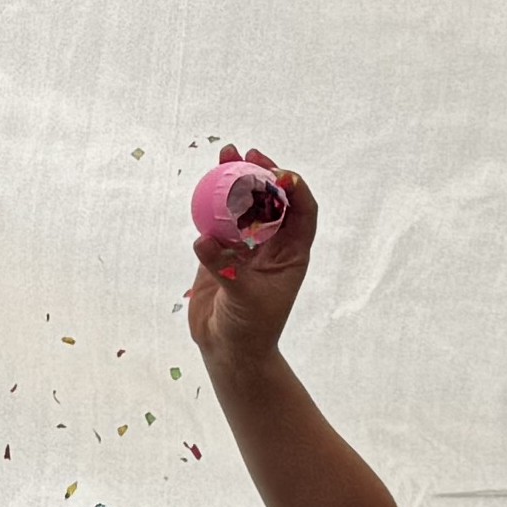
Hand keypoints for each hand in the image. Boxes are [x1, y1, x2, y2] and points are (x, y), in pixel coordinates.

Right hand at [185, 145, 317, 371]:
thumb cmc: (250, 331)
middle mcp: (272, 245)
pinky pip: (217, 220)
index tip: (276, 174)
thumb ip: (225, 268)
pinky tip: (205, 184)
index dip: (294, 189)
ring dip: (235, 179)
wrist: (229, 351)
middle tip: (248, 154)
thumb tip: (203, 240)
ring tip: (225, 154)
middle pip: (272, 199)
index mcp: (292, 254)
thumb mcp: (244, 299)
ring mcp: (246, 246)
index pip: (303, 212)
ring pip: (244, 205)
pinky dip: (212, 202)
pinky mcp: (221, 252)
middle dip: (261, 173)